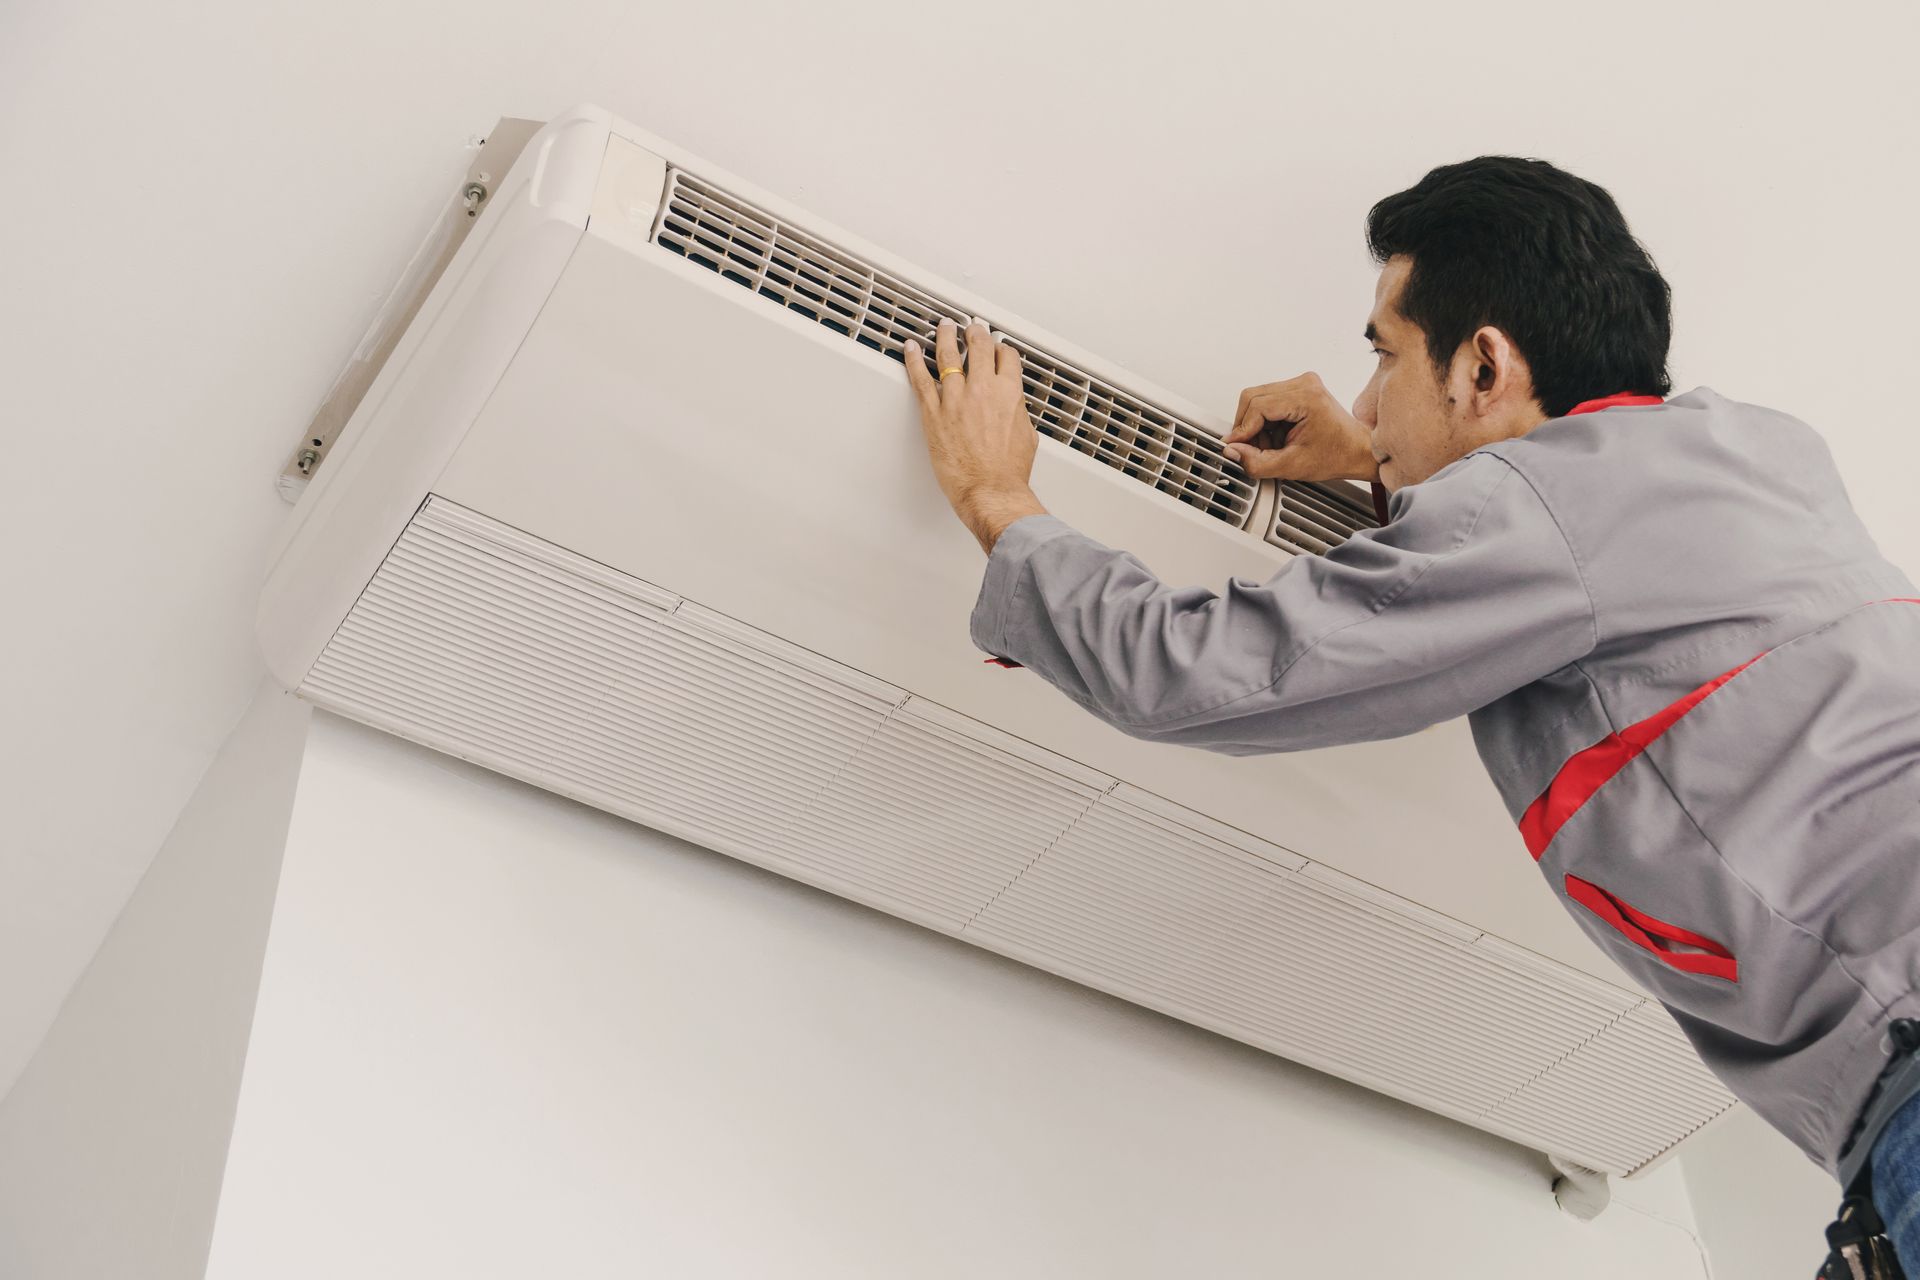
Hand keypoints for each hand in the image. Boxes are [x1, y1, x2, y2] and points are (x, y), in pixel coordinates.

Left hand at [904, 319, 1044, 549]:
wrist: (990, 491)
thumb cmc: (1008, 472)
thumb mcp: (1027, 436)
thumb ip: (1017, 414)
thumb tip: (1014, 410)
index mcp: (1010, 393)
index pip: (1006, 356)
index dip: (1001, 348)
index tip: (996, 347)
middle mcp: (983, 390)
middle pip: (978, 346)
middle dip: (974, 332)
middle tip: (970, 328)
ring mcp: (956, 399)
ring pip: (947, 355)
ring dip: (945, 335)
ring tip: (943, 326)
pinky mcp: (934, 413)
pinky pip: (920, 379)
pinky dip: (913, 360)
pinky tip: (910, 348)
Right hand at [1221, 372, 1377, 483]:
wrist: (1358, 451)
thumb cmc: (1337, 455)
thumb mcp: (1292, 466)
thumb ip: (1257, 462)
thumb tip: (1233, 452)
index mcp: (1307, 397)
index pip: (1257, 406)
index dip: (1242, 429)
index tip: (1235, 447)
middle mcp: (1304, 384)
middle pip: (1253, 397)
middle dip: (1247, 427)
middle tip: (1252, 449)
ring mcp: (1302, 384)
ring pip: (1257, 399)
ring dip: (1256, 425)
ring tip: (1271, 446)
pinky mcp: (1299, 389)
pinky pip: (1268, 401)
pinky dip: (1265, 422)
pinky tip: (1277, 438)